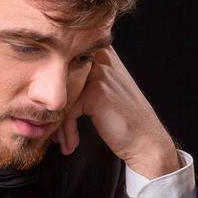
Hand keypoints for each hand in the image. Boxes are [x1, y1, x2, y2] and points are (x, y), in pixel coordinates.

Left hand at [56, 46, 179, 177]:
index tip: (52, 114)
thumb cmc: (125, 119)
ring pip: (62, 97)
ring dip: (59, 124)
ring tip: (62, 140)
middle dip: (54, 108)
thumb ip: (86, 76)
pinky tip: (72, 144)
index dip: (55, 89)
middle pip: (59, 80)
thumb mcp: (108, 87)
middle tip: (54, 130)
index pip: (64, 63)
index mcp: (104, 53)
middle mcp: (102, 58)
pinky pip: (68, 111)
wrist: (146, 141)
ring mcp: (100, 74)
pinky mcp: (96, 93)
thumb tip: (51, 80)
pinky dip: (68, 132)